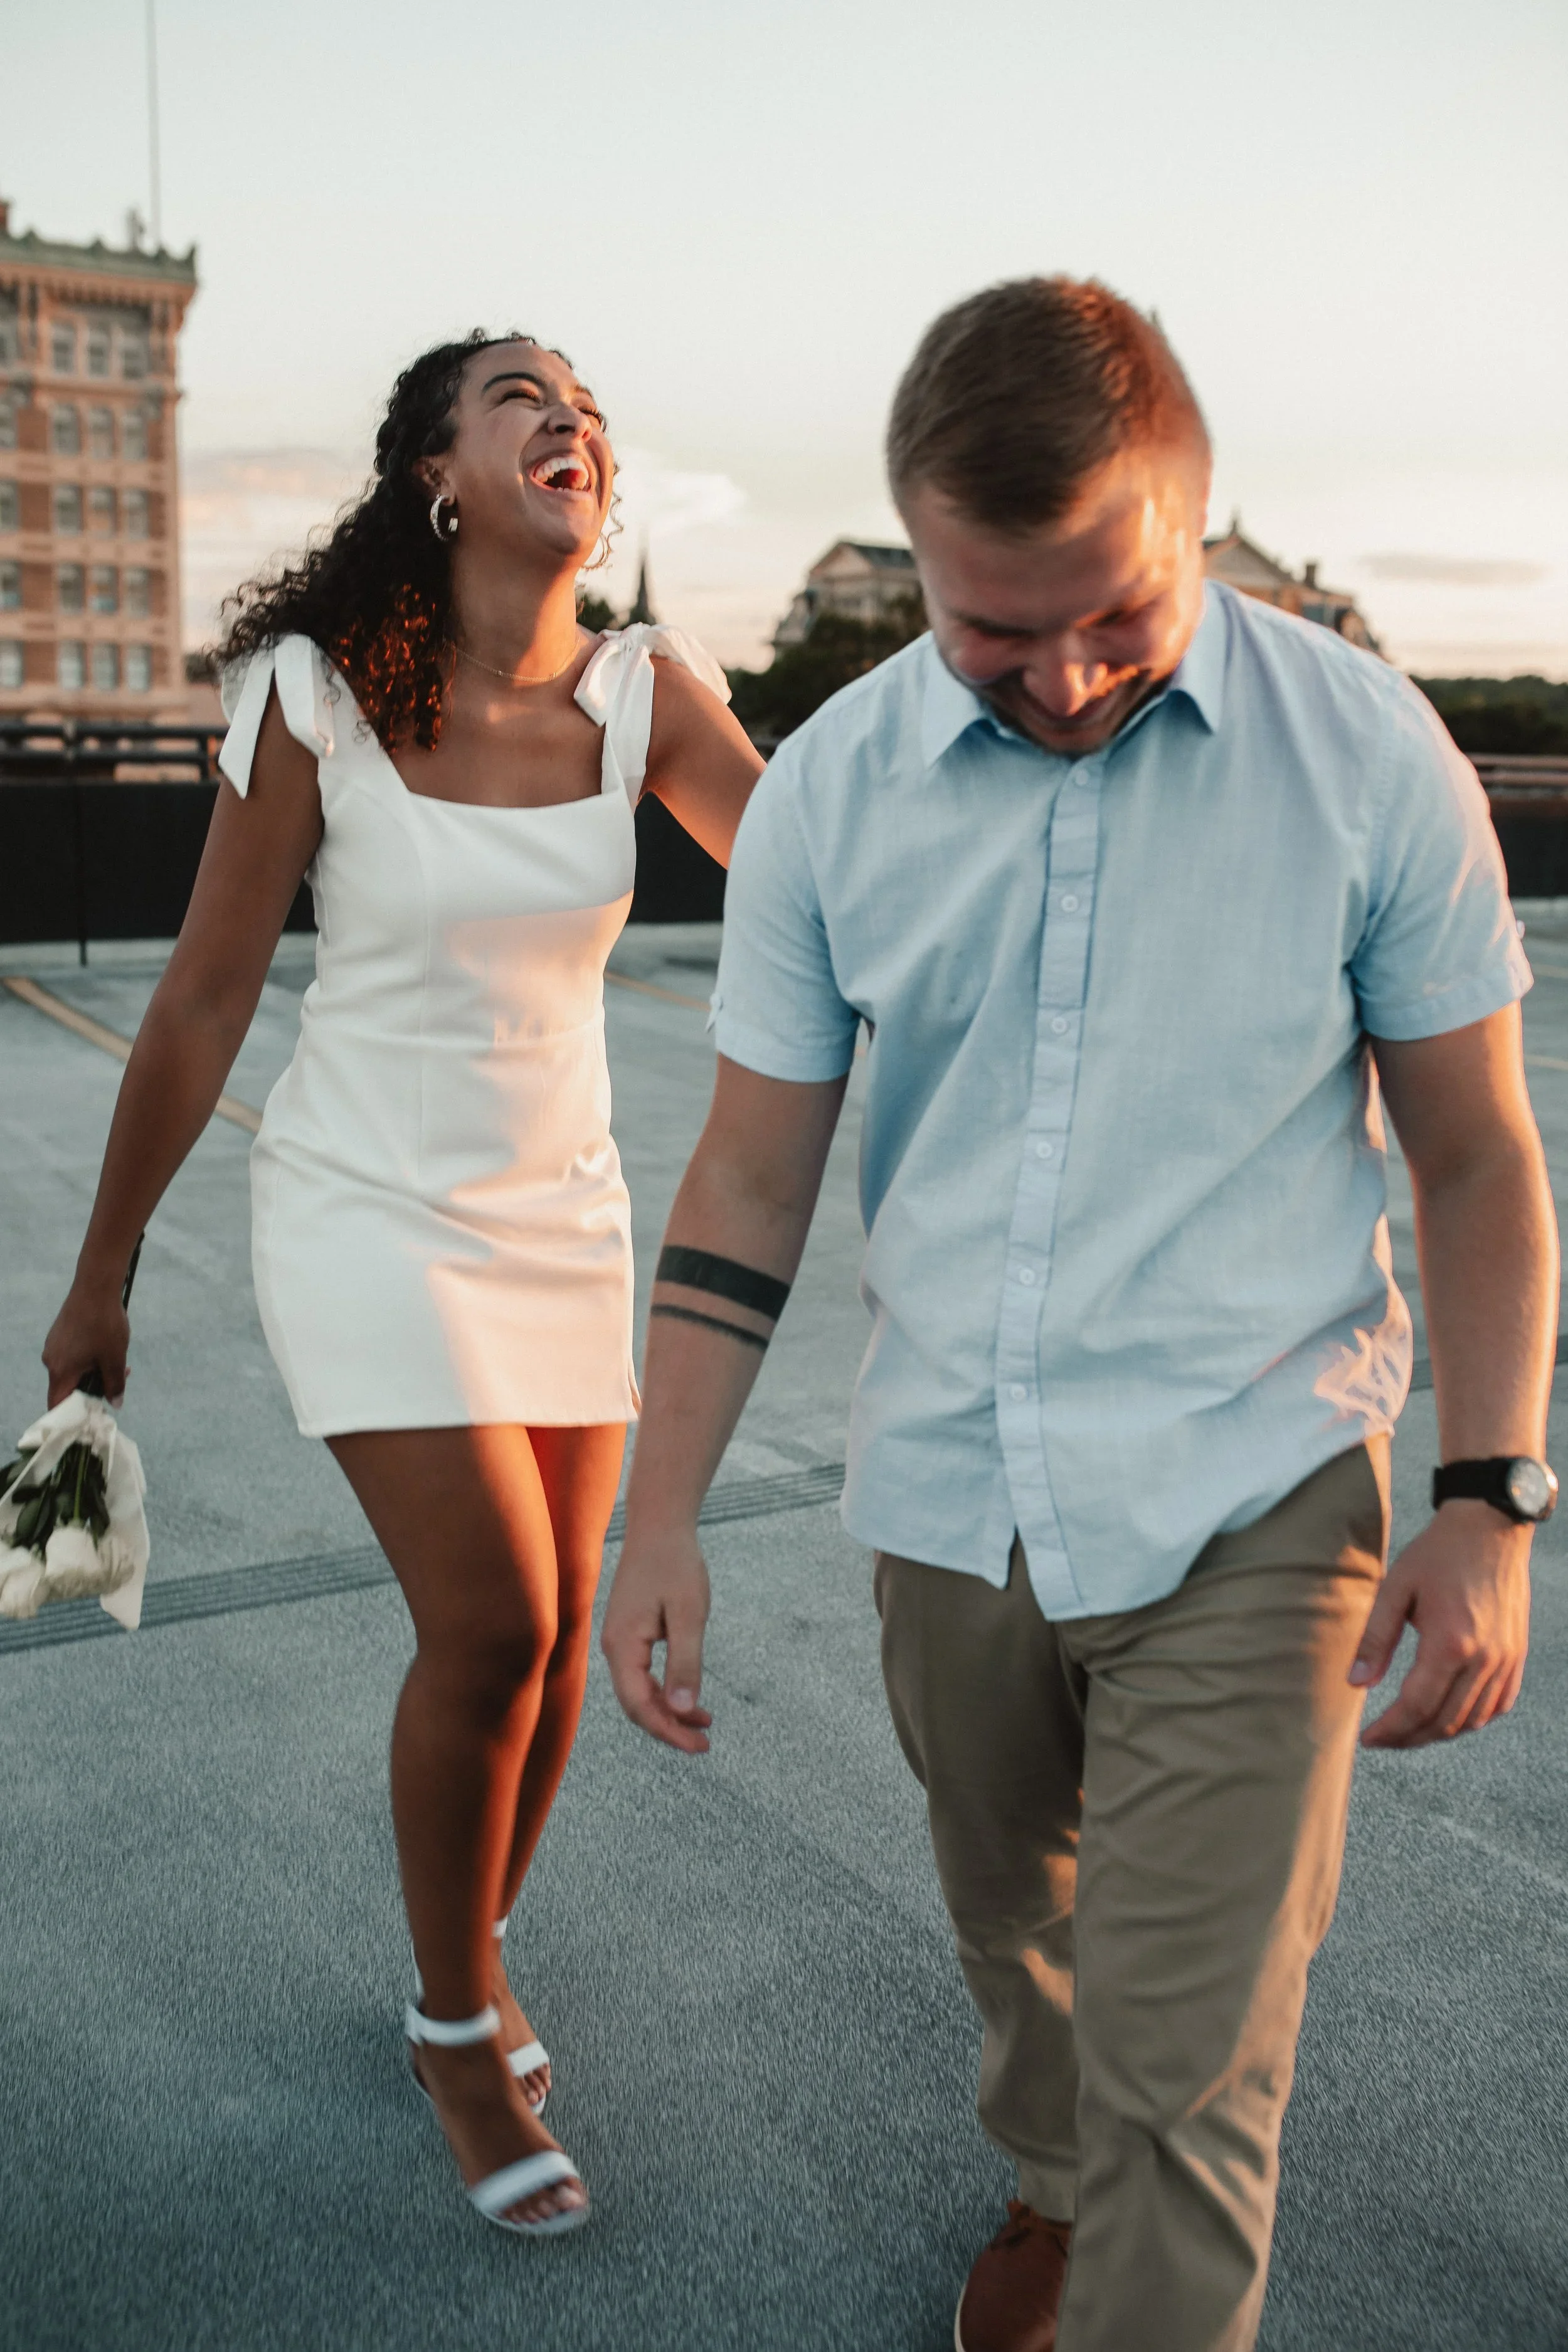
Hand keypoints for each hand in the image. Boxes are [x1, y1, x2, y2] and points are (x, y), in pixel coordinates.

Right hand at [42, 1277, 129, 1407]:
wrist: (96, 1285)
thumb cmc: (105, 1323)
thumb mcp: (115, 1358)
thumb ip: (114, 1384)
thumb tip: (115, 1404)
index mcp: (60, 1371)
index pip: (59, 1404)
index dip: (74, 1415)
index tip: (94, 1413)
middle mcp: (50, 1360)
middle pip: (67, 1387)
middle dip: (92, 1388)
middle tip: (117, 1380)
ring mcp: (53, 1345)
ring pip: (72, 1369)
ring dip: (93, 1371)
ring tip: (116, 1360)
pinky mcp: (59, 1334)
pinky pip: (71, 1355)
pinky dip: (88, 1358)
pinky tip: (106, 1346)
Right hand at [600, 1522, 713, 1753]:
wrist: (659, 1526)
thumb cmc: (675, 1564)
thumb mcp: (689, 1614)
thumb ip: (685, 1663)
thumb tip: (683, 1708)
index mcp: (623, 1645)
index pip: (639, 1705)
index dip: (668, 1730)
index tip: (698, 1746)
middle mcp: (613, 1647)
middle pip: (635, 1705)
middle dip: (669, 1727)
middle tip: (704, 1744)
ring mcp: (619, 1641)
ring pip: (639, 1692)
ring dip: (669, 1711)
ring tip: (704, 1725)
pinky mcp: (628, 1634)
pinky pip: (642, 1675)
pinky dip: (665, 1690)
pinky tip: (690, 1697)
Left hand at [1352, 1502, 1531, 1747]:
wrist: (1490, 1527)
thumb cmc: (1438, 1553)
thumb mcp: (1396, 1588)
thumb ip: (1375, 1638)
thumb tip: (1357, 1682)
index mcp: (1450, 1643)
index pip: (1416, 1707)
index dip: (1390, 1730)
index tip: (1367, 1739)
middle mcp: (1484, 1659)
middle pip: (1445, 1722)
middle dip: (1409, 1738)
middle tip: (1383, 1739)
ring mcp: (1506, 1660)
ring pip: (1473, 1721)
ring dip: (1438, 1733)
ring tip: (1408, 1731)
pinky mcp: (1517, 1655)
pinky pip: (1498, 1705)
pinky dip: (1472, 1720)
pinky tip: (1448, 1716)